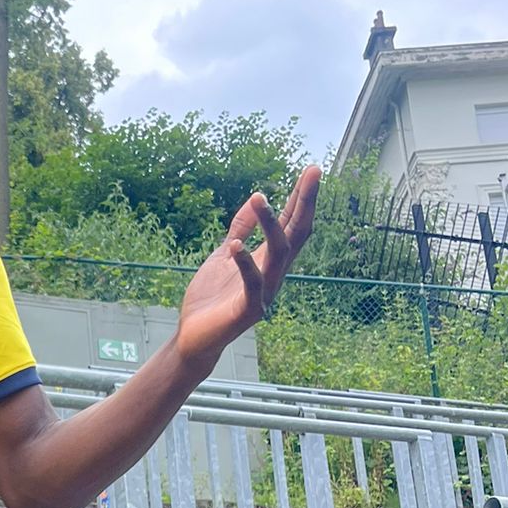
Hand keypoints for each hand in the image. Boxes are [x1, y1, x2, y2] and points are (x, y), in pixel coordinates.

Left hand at [173, 165, 321, 372]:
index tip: (312, 170)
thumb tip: (257, 197)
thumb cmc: (211, 298)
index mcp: (268, 260)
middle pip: (296, 233)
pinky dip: (244, 264)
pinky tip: (234, 246)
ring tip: (258, 197)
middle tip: (313, 172)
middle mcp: (273, 274)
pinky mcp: (248, 310)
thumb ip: (240, 229)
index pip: (291, 224)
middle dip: (305, 202)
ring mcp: (265, 292)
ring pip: (278, 254)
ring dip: (270, 225)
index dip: (301, 198)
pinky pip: (253, 284)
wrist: (195, 337)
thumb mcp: (223, 254)